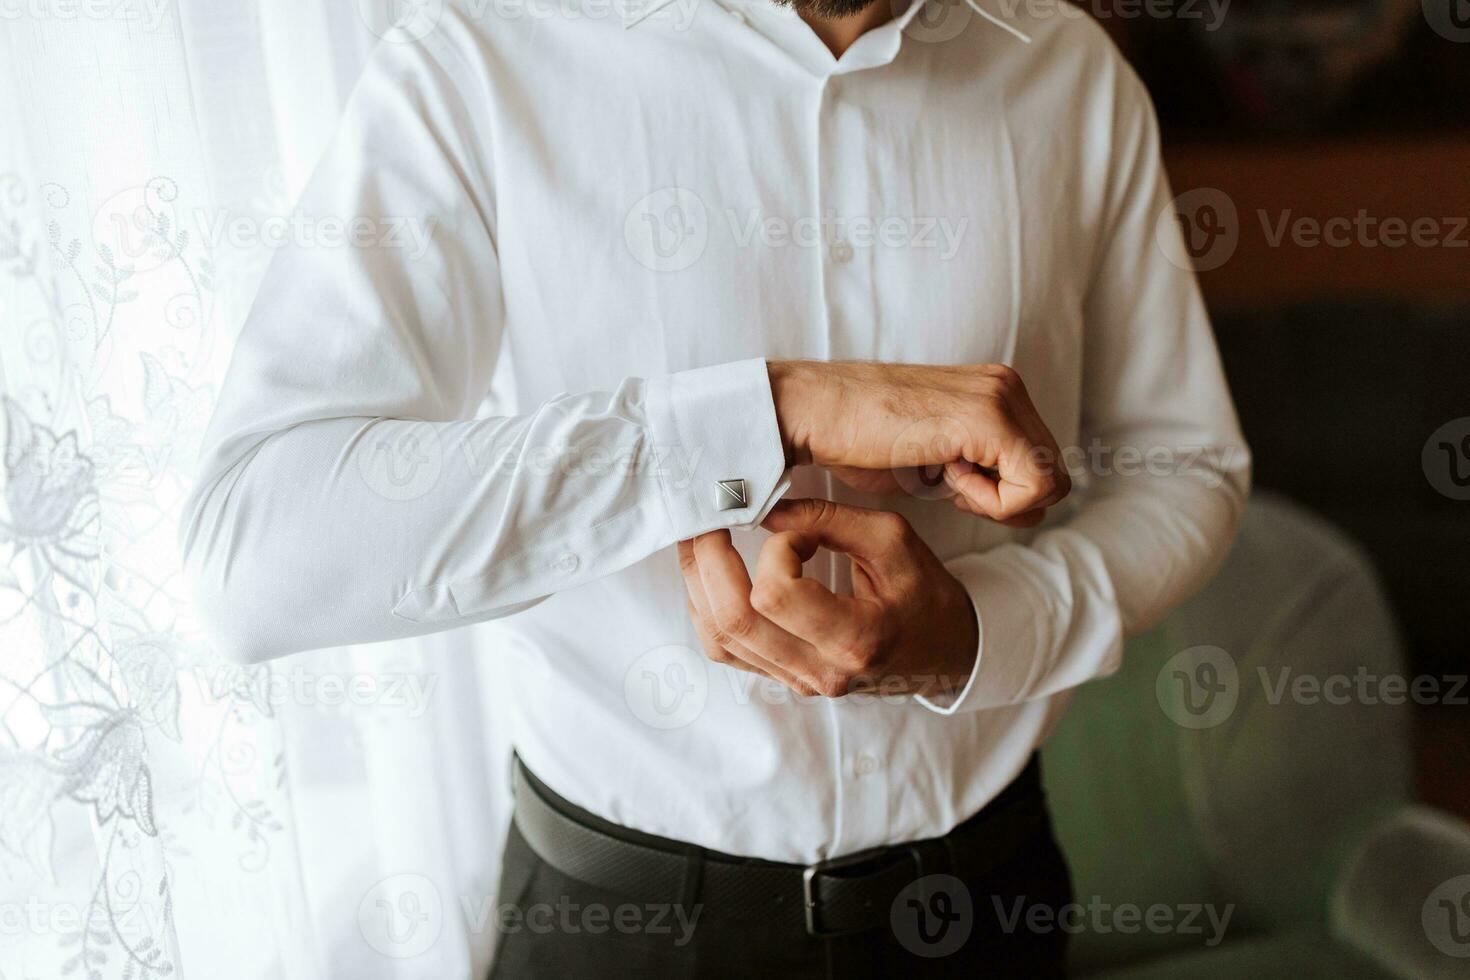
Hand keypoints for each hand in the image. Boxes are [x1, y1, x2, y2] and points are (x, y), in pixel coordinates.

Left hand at [677, 499, 978, 699]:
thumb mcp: (892, 540)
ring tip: (702, 538)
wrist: (943, 651)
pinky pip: (724, 649)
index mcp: (856, 638)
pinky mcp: (782, 679)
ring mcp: (797, 681)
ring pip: (718, 636)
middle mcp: (820, 670)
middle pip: (732, 620)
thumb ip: (829, 519)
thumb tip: (765, 509)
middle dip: (708, 558)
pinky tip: (712, 573)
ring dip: (699, 581)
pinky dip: (707, 607)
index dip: (776, 550)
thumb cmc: (924, 593)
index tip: (800, 532)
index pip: (776, 595)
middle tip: (710, 517)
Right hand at [769, 360, 1068, 527]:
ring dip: (994, 500)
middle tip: (945, 482)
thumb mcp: (935, 462)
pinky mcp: (988, 417)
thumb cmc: (858, 441)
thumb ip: (982, 476)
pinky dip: (991, 502)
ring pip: (1049, 484)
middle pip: (1053, 478)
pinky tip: (944, 476)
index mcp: (996, 391)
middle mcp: (1006, 386)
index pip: (1040, 467)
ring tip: (940, 474)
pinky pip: (1032, 486)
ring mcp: (1000, 396)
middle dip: (1003, 499)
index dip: (1001, 496)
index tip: (948, 480)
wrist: (813, 414)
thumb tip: (1032, 511)